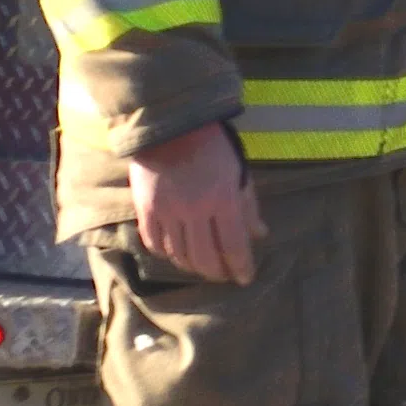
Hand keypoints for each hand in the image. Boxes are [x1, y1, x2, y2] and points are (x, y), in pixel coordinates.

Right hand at [129, 124, 264, 284]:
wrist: (171, 127)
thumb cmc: (213, 147)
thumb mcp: (239, 172)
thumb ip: (249, 206)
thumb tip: (260, 235)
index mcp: (224, 200)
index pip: (234, 246)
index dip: (241, 267)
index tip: (245, 279)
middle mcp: (195, 211)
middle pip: (205, 257)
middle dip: (217, 272)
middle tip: (224, 277)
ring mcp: (168, 212)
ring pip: (179, 254)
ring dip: (193, 266)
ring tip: (203, 268)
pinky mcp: (146, 210)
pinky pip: (155, 243)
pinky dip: (166, 254)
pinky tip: (176, 255)